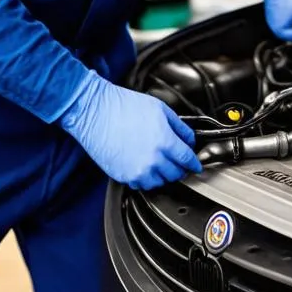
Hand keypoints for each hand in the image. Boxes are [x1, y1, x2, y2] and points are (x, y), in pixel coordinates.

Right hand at [59, 73, 202, 189]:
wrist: (95, 111)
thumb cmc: (123, 106)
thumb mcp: (159, 108)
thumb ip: (179, 126)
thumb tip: (189, 139)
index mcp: (164, 140)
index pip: (187, 159)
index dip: (194, 163)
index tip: (195, 165)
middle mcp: (153, 159)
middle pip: (176, 174)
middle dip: (180, 168)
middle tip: (177, 162)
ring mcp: (137, 170)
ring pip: (160, 183)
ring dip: (162, 175)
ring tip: (159, 164)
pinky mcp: (123, 176)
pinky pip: (141, 185)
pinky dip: (145, 178)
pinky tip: (143, 167)